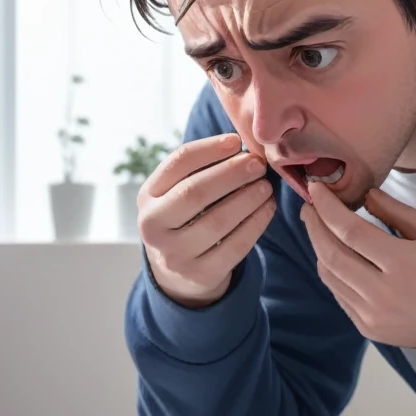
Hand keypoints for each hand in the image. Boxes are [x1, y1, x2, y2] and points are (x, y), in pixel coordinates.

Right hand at [138, 133, 275, 307]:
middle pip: (195, 192)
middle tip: (257, 164)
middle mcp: (153, 226)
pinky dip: (256, 223)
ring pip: (218, 221)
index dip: (209, 148)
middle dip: (231, 174)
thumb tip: (239, 145)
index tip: (236, 141)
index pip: (178, 163)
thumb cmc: (184, 219)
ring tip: (265, 185)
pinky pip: (235, 246)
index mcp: (148, 197)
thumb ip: (198, 169)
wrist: (177, 273)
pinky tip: (268, 207)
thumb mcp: (175, 194)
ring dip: (248, 198)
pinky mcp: (201, 275)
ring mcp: (175, 254)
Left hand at [300, 181, 415, 351]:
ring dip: (319, 249)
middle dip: (314, 227)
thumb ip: (396, 212)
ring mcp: (371, 315)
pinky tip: (335, 257)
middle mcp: (380, 292)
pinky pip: (339, 295)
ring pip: (330, 277)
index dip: (327, 208)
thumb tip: (364, 196)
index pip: (350, 231)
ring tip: (319, 229)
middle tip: (308, 207)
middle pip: (331, 254)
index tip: (316, 189)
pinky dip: (332, 273)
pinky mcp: (368, 329)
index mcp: (401, 264)